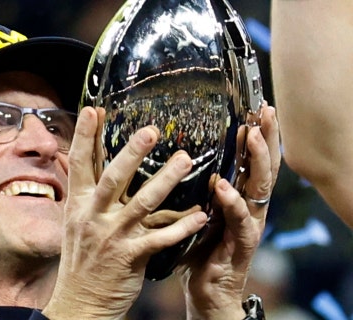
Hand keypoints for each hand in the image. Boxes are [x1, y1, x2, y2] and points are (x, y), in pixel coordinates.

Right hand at [43, 107, 207, 319]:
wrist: (81, 302)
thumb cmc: (83, 261)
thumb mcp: (78, 224)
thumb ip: (89, 196)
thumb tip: (94, 166)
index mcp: (78, 205)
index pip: (79, 164)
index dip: (84, 136)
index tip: (92, 110)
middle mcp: (93, 216)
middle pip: (113, 178)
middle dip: (131, 153)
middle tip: (151, 130)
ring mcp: (111, 236)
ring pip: (142, 204)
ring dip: (166, 180)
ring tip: (184, 160)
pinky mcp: (130, 256)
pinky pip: (160, 239)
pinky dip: (181, 227)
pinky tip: (201, 216)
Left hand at [178, 105, 280, 319]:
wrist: (205, 290)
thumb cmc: (199, 247)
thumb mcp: (194, 209)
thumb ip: (192, 185)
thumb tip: (172, 154)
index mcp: (238, 196)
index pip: (252, 159)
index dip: (257, 133)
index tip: (255, 105)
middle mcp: (249, 207)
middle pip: (263, 166)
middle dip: (266, 137)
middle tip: (264, 111)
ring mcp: (249, 226)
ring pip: (260, 189)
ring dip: (258, 162)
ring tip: (251, 137)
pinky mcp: (241, 246)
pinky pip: (241, 223)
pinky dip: (233, 204)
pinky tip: (224, 187)